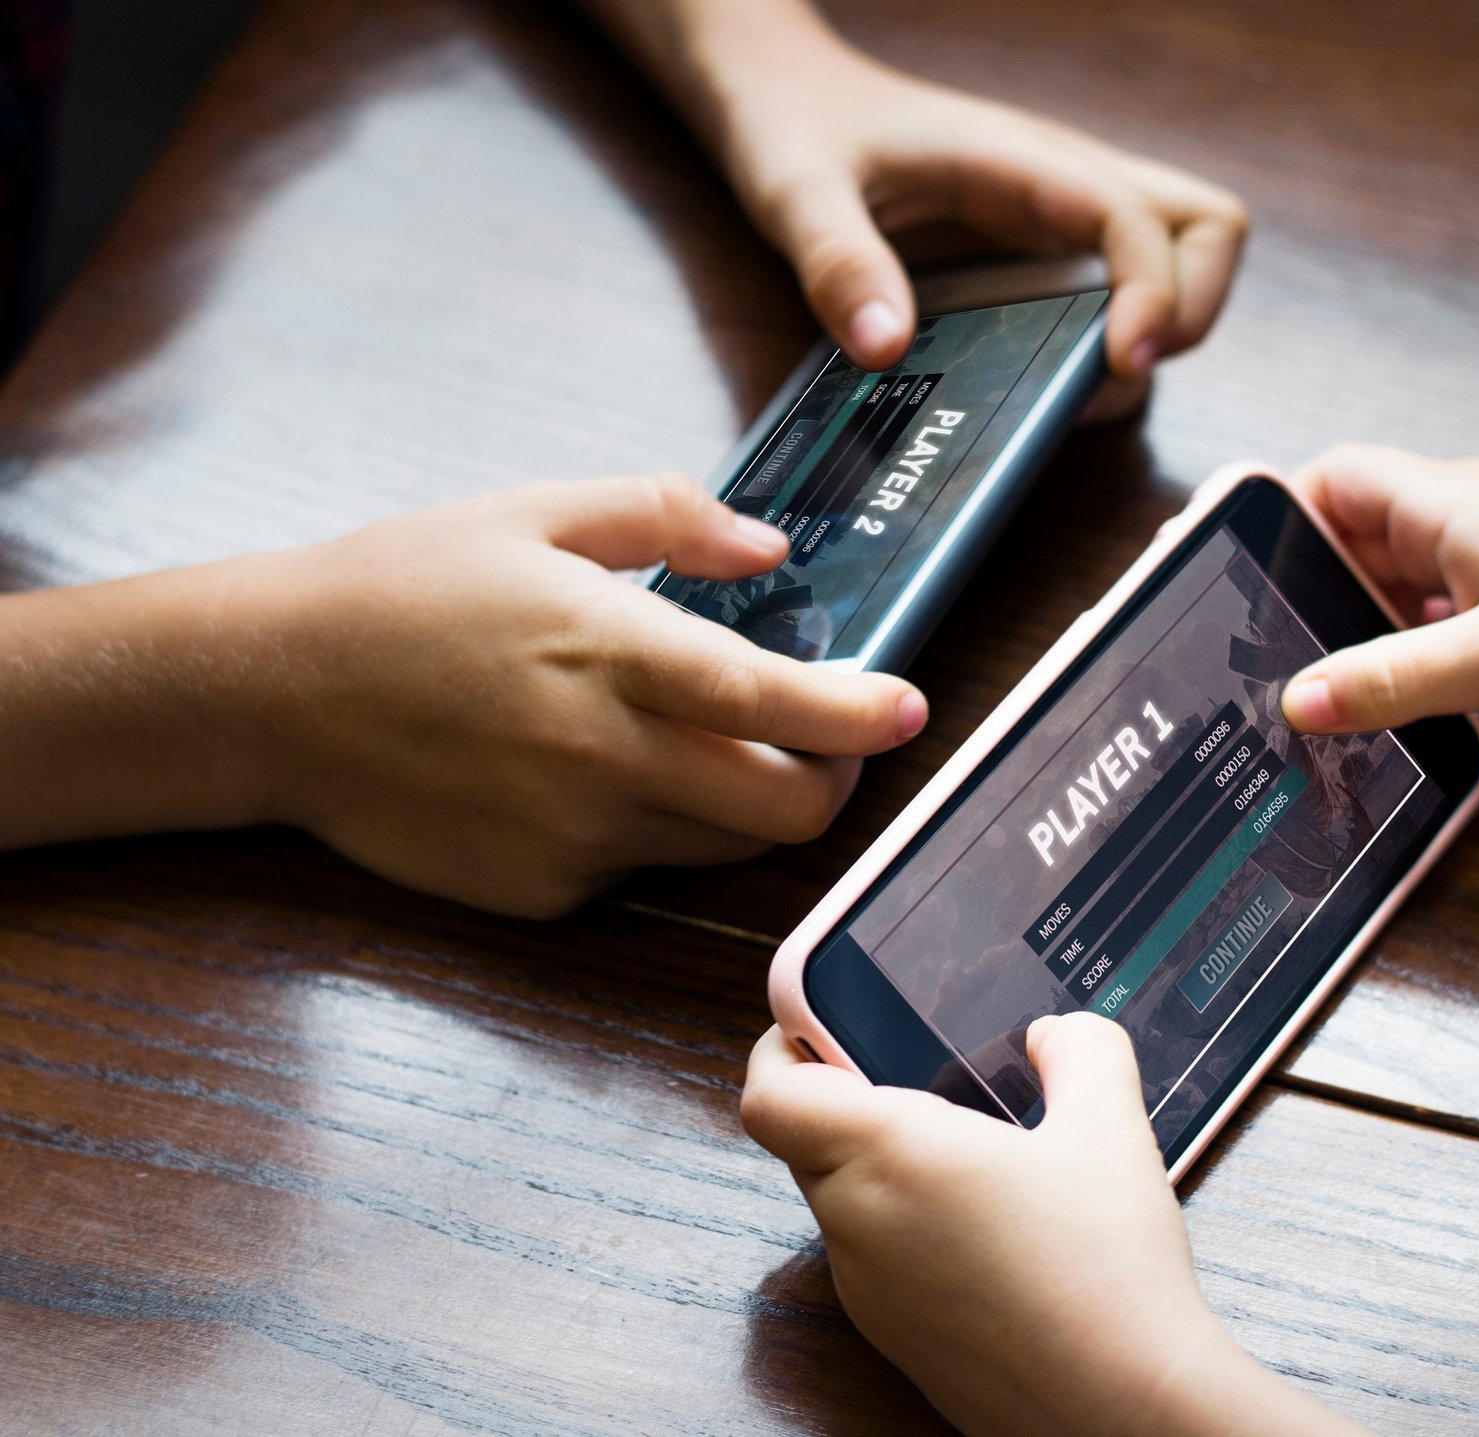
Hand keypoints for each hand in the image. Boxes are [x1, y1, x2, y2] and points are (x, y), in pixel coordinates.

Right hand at [244, 474, 924, 915]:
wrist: (268, 694)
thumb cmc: (401, 590)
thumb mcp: (534, 513)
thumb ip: (667, 516)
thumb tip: (768, 549)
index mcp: (609, 651)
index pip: (773, 701)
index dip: (859, 716)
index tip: (910, 707)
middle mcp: (602, 758)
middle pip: (783, 809)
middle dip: (832, 778)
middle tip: (829, 736)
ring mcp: (571, 837)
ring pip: (724, 844)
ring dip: (751, 802)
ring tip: (710, 740)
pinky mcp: (541, 890)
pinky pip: (643, 866)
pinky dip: (655, 827)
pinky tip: (595, 774)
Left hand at [704, 30, 1247, 416]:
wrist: (780, 90)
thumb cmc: (794, 124)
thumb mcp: (792, 190)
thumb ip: (836, 262)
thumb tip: (886, 348)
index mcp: (1017, 161)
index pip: (1136, 217)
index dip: (1153, 292)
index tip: (1119, 362)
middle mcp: (1062, 188)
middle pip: (1207, 230)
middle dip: (1192, 310)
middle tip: (1117, 372)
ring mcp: (1060, 224)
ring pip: (1177, 267)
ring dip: (1152, 339)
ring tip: (1071, 394)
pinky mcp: (1042, 257)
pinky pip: (1116, 299)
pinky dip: (1105, 349)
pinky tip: (1038, 382)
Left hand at [740, 1013, 1357, 1436]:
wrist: (1124, 1409)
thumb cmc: (1108, 1273)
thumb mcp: (1111, 1125)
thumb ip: (1080, 1049)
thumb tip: (1054, 1035)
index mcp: (889, 1153)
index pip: (770, 1094)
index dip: (779, 1045)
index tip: (813, 1020)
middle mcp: (860, 1223)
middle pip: (805, 1143)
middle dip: (845, 1099)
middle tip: (915, 1074)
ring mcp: (872, 1292)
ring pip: (842, 1204)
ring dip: (881, 1169)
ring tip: (971, 1153)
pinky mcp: (898, 1341)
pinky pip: (877, 1261)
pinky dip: (910, 1229)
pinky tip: (992, 1230)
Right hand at [1279, 445, 1478, 734]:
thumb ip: (1388, 682)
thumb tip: (1296, 700)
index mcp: (1450, 501)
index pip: (1332, 477)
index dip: (1280, 517)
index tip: (1239, 575)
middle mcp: (1470, 512)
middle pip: (1358, 531)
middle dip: (1315, 588)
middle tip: (1270, 652)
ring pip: (1401, 574)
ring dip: (1366, 622)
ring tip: (1328, 684)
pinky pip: (1443, 604)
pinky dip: (1413, 641)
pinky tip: (1406, 691)